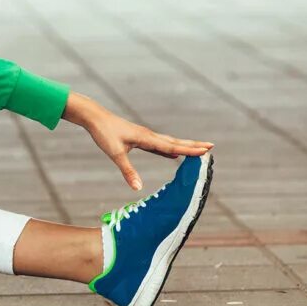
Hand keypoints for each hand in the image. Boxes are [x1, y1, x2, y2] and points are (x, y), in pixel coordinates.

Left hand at [63, 93, 213, 190]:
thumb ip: (127, 171)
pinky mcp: (139, 138)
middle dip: (193, 145)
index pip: (172, 146)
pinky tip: (173, 154)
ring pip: (168, 142)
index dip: (189, 149)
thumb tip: (137, 188)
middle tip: (211, 147)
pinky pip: (159, 145)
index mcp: (146, 138)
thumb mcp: (115, 153)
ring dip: (183, 146)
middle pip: (175, 142)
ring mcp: (145, 136)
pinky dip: (169, 150)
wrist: (95, 117)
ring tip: (197, 150)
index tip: (206, 150)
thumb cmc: (104, 133)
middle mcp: (149, 135)